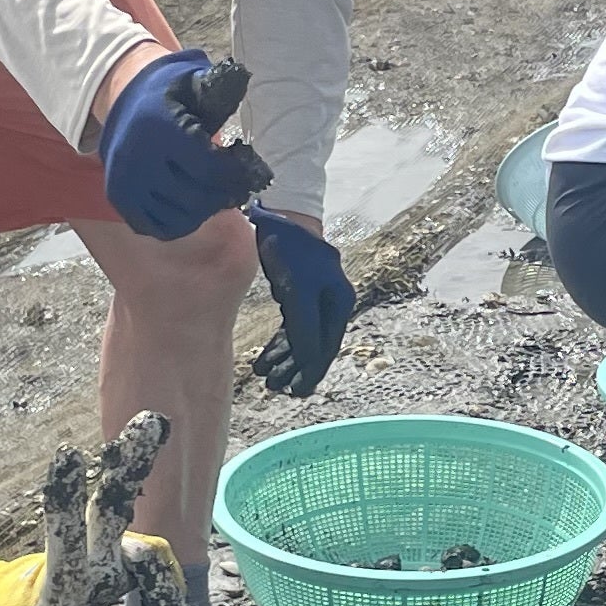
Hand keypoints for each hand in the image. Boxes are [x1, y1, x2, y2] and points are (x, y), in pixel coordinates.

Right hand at [96, 48, 271, 241]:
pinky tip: (191, 204)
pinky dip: (180, 222)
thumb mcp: (192, 79)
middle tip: (237, 188)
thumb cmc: (167, 91)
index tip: (251, 172)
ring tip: (214, 193)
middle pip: (197, 199)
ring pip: (180, 217)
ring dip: (204, 210)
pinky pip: (156, 226)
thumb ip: (218, 87)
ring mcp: (125, 182)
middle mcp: (138, 159)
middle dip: (224, 195)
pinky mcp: (118, 197)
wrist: (121, 95)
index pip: (209, 169)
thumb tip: (242, 79)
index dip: (237, 176)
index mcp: (160, 129)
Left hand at [245, 205, 354, 397]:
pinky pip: (291, 327)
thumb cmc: (292, 250)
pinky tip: (266, 359)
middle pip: (315, 346)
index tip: (296, 390)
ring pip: (301, 339)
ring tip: (268, 378)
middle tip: (277, 389)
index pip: (325, 345)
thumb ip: (303, 325)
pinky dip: (279, 345)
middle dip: (296, 370)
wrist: (280, 215)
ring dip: (284, 360)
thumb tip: (308, 359)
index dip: (310, 370)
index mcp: (338, 302)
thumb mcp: (298, 290)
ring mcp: (315, 298)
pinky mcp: (297, 293)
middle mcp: (331, 303)